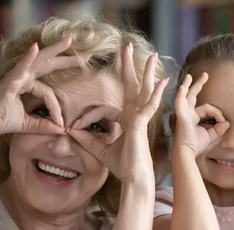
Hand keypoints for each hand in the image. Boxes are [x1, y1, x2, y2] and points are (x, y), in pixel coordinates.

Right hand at [0, 36, 87, 134]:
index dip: (57, 108)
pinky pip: (22, 67)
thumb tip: (62, 130)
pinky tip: (36, 47)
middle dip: (68, 59)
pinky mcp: (11, 81)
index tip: (61, 124)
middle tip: (88, 54)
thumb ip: (44, 125)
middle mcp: (23, 77)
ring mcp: (17, 76)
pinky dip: (28, 58)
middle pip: (50, 64)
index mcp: (27, 85)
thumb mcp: (29, 124)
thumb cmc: (1, 120)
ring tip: (69, 41)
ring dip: (55, 50)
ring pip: (40, 60)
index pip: (50, 93)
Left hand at [68, 44, 168, 183]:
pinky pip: (149, 105)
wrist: (133, 178)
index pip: (119, 96)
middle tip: (127, 47)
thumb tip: (71, 131)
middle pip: (133, 85)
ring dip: (147, 72)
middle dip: (129, 66)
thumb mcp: (99, 150)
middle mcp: (135, 115)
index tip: (97, 93)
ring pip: (145, 90)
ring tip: (152, 55)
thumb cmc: (122, 166)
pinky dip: (156, 93)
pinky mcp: (142, 124)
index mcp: (127, 119)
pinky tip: (162, 81)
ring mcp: (140, 118)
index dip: (110, 91)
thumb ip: (87, 139)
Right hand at [174, 72, 228, 156]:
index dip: (217, 113)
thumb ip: (220, 128)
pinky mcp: (181, 117)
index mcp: (193, 116)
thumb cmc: (196, 145)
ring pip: (185, 96)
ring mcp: (183, 114)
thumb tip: (227, 122)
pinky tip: (182, 88)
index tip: (223, 122)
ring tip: (189, 76)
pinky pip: (180, 104)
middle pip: (193, 95)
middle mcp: (187, 113)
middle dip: (198, 84)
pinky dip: (180, 96)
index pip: (208, 108)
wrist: (187, 153)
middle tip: (205, 75)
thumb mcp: (212, 135)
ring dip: (187, 85)